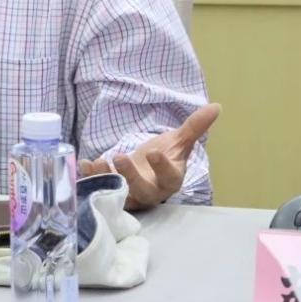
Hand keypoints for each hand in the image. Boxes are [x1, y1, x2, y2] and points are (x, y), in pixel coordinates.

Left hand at [79, 103, 220, 209]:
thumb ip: (194, 127)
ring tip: (97, 161)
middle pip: (142, 190)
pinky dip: (90, 178)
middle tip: (119, 158)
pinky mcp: (111, 194)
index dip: (162, 167)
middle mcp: (150, 192)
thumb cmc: (165, 157)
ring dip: (105, 177)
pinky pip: (99, 189)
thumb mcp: (179, 142)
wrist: (146, 171)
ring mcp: (130, 195)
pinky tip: (84, 164)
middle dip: (130, 176)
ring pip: (118, 192)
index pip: (169, 177)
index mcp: (170, 180)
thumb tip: (216, 106)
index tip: (155, 152)